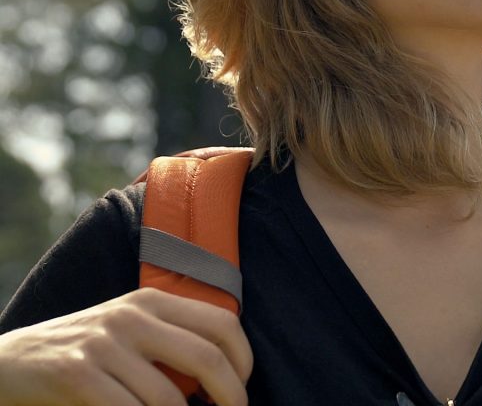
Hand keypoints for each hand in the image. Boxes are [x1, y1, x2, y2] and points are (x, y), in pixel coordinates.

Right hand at [0, 288, 252, 405]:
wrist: (12, 361)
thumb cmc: (85, 351)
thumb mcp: (130, 329)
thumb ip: (172, 337)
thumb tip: (228, 371)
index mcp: (152, 300)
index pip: (222, 323)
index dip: (244, 360)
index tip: (243, 386)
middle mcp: (131, 316)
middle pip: (206, 357)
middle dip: (231, 395)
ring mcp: (104, 344)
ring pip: (168, 397)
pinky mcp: (77, 375)